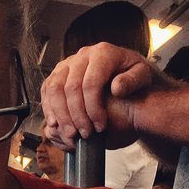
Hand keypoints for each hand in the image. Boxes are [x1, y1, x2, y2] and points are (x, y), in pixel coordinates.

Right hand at [41, 44, 167, 150]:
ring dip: (60, 115)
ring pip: (54, 89)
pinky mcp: (56, 74)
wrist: (122, 75)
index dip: (92, 109)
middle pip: (69, 88)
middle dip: (76, 115)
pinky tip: (57, 125)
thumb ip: (133, 81)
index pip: (90, 83)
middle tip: (84, 134)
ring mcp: (66, 64)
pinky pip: (46, 91)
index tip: (100, 127)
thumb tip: (117, 87)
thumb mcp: (142, 77)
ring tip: (71, 134)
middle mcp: (81, 55)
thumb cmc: (133, 78)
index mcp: (103, 53)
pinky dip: (49, 109)